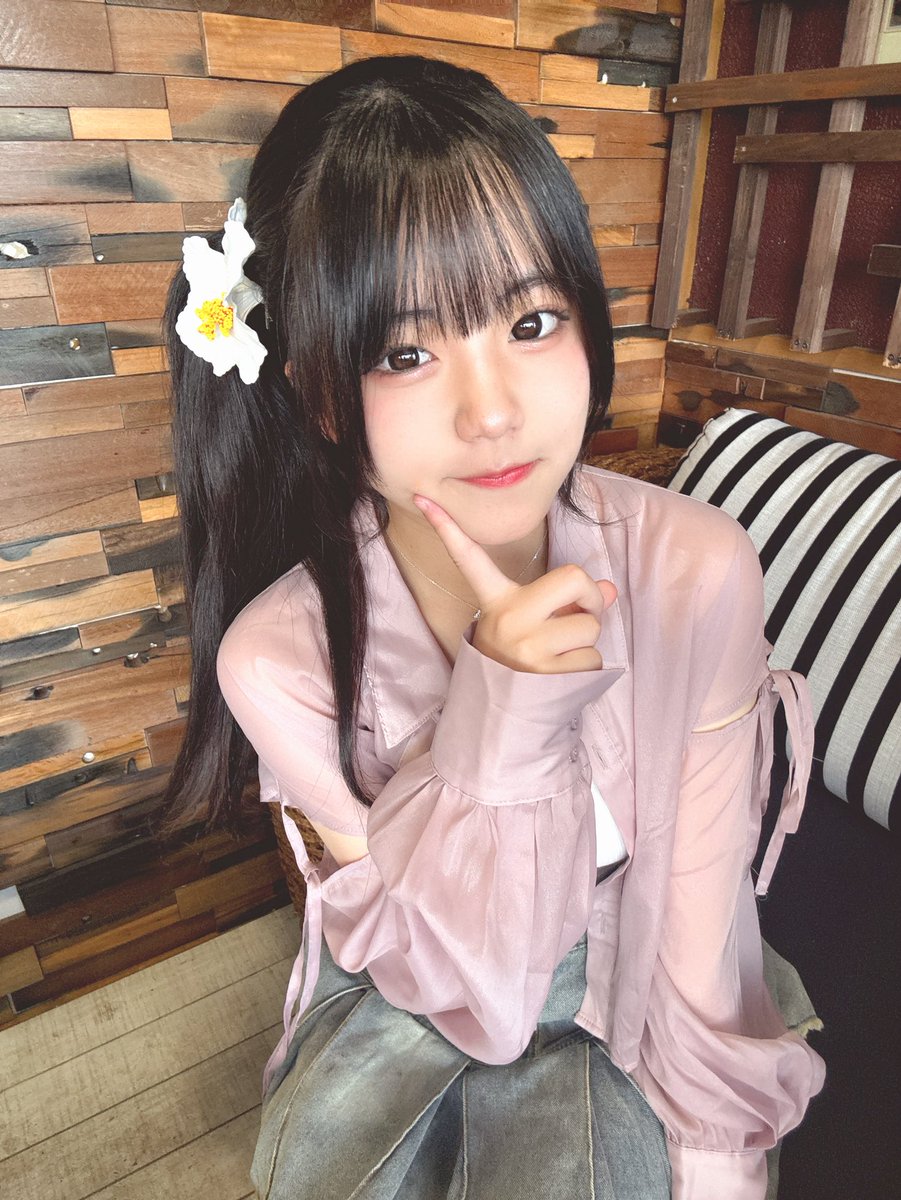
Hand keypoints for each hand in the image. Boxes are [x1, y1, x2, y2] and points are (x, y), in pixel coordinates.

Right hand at [412, 494, 617, 674]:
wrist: (504, 713)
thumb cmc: (520, 657)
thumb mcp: (531, 620)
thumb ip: (569, 600)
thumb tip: (610, 590)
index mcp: (496, 601)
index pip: (470, 559)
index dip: (447, 529)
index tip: (425, 499)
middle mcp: (508, 620)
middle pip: (575, 579)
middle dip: (589, 599)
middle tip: (578, 613)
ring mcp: (527, 649)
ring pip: (591, 627)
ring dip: (587, 641)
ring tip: (559, 653)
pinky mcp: (546, 676)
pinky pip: (592, 659)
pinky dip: (585, 666)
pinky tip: (560, 675)